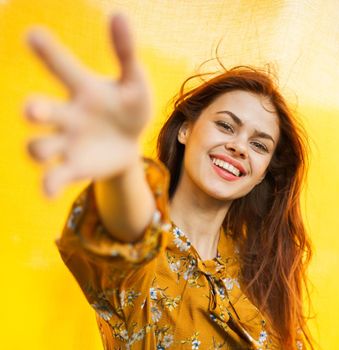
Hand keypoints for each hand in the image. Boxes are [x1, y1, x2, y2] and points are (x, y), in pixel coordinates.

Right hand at [24, 13, 151, 198]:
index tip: (34, 35)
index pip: (61, 67)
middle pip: (40, 110)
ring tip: (47, 153)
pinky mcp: (72, 167)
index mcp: (82, 89)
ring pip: (39, 146)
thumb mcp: (134, 82)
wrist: (129, 143)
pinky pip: (53, 177)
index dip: (48, 51)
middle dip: (35, 110)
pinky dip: (48, 184)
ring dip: (39, 148)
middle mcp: (66, 114)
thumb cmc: (128, 107)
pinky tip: (48, 192)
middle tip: (35, 109)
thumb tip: (119, 14)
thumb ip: (126, 52)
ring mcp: (66, 142)